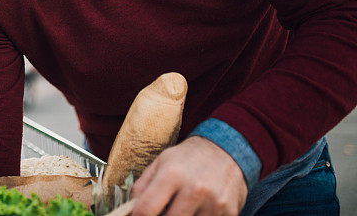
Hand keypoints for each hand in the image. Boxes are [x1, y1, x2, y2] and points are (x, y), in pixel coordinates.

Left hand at [130, 136, 246, 215]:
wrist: (227, 150)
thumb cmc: (188, 158)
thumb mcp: (161, 162)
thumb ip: (142, 187)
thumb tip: (129, 210)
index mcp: (172, 174)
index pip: (146, 210)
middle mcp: (194, 189)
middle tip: (162, 210)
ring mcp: (214, 203)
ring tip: (180, 207)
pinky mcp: (229, 213)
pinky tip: (197, 209)